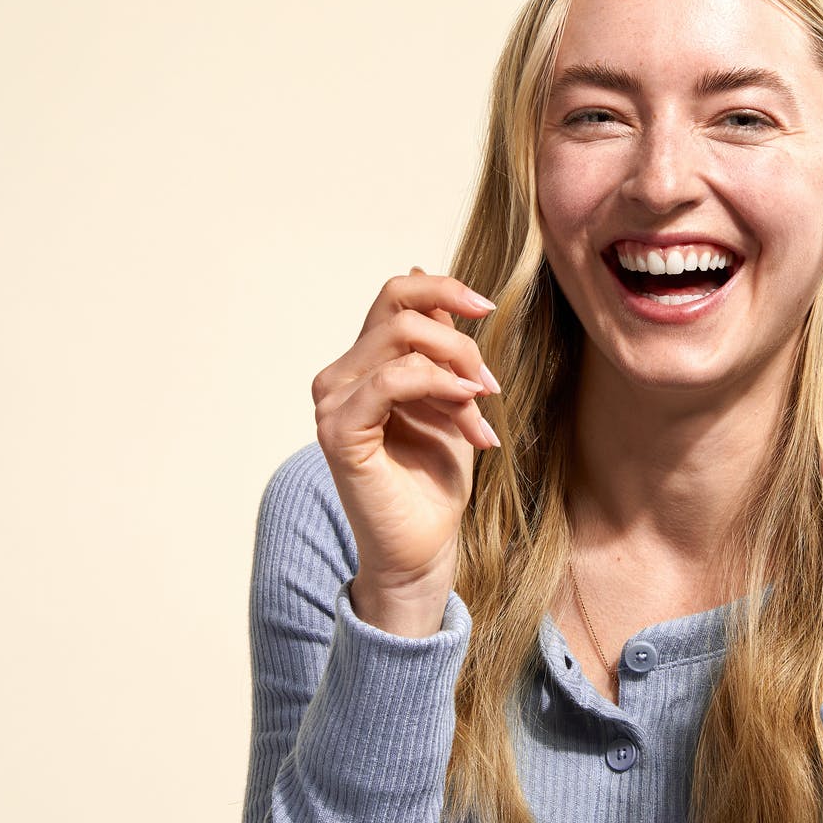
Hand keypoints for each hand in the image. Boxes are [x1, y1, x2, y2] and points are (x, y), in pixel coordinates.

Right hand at [311, 266, 502, 629]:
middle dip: (459, 340)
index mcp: (362, 364)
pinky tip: (466, 407)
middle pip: (402, 311)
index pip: (395, 296)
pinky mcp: (339, 431)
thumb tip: (427, 277)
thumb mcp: (449, 397)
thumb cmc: (435, 479)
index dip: (443, 289)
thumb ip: (437, 345)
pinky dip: (436, 384)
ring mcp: (333, 402)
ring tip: (480, 411)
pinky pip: (390, 380)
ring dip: (456, 367)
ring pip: (402, 339)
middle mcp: (339, 376)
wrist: (424, 546)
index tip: (487, 308)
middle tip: (490, 386)